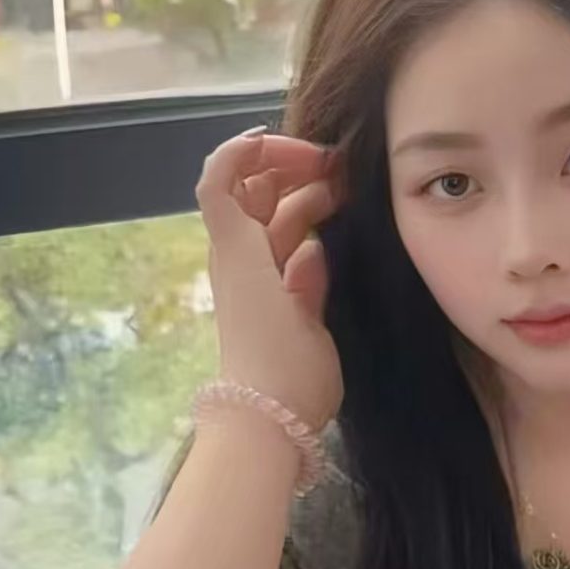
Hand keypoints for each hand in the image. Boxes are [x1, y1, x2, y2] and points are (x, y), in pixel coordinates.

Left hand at [197, 128, 342, 431]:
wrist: (271, 424)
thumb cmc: (281, 366)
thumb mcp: (284, 304)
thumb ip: (293, 263)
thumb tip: (308, 246)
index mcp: (238, 251)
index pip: (221, 180)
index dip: (246, 149)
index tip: (288, 143)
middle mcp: (242, 260)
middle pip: (254, 193)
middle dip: (290, 169)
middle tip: (338, 169)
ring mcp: (260, 281)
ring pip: (277, 219)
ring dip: (307, 198)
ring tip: (347, 193)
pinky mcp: (280, 303)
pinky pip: (291, 251)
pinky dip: (311, 232)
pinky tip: (337, 231)